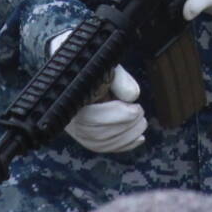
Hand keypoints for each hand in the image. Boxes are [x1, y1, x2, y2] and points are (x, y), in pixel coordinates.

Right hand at [49, 30, 145, 153]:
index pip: (89, 117)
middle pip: (97, 133)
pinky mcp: (85, 135)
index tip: (136, 107)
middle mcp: (69, 117)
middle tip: (141, 112)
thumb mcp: (104, 63)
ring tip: (142, 122)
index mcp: (70, 98)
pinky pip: (102, 147)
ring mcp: (75, 129)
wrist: (77, 66)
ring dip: (126, 136)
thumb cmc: (92, 64)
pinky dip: (122, 145)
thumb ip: (118, 78)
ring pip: (100, 143)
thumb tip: (132, 96)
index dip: (116, 115)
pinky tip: (138, 138)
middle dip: (124, 126)